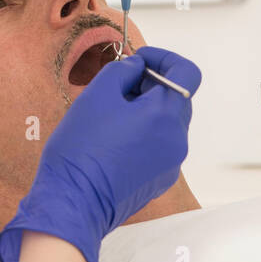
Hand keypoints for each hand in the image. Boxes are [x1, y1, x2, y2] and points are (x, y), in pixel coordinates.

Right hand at [0, 45, 200, 261]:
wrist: (74, 203)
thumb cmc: (81, 149)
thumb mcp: (97, 94)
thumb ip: (122, 70)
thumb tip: (136, 68)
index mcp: (166, 115)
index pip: (187, 73)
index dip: (163, 58)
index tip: (138, 60)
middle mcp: (177, 140)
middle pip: (176, 98)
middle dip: (151, 85)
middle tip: (118, 86)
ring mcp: (171, 163)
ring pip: (166, 123)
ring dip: (146, 111)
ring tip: (111, 116)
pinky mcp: (160, 180)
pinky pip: (159, 146)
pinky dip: (144, 134)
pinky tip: (114, 141)